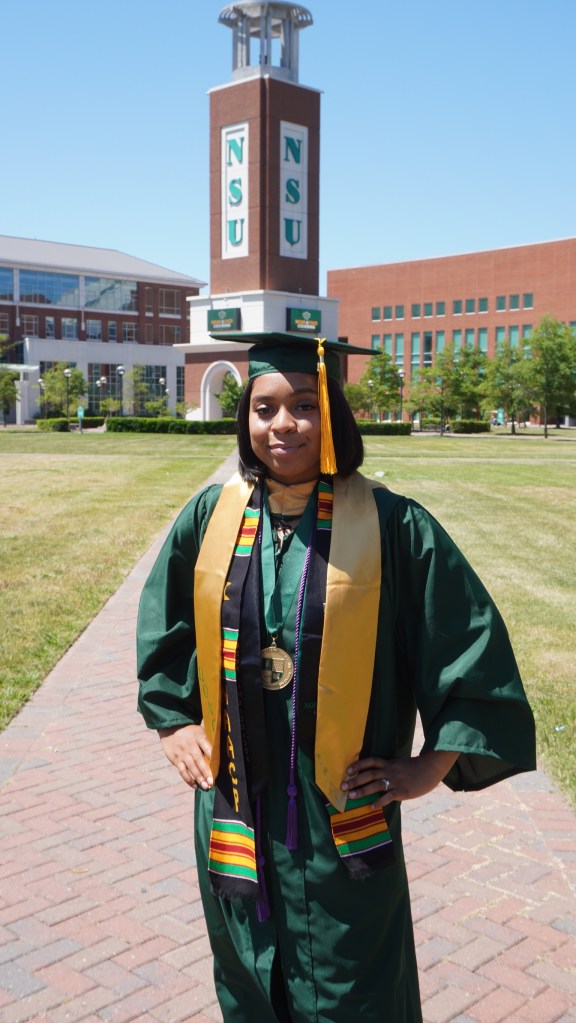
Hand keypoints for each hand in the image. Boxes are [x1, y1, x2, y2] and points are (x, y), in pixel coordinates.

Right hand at [158, 723, 212, 789]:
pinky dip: (188, 779)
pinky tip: (195, 786)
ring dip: (198, 778)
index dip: (212, 755)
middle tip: (211, 782)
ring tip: (205, 786)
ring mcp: (182, 753)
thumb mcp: (200, 730)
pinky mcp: (176, 760)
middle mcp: (190, 745)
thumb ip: (209, 739)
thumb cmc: (191, 732)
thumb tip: (221, 750)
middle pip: (199, 760)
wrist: (171, 730)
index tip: (217, 765)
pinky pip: (182, 771)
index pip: (206, 746)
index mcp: (198, 736)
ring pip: (191, 767)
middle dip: (206, 772)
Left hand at [341, 750, 459, 807]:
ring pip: (375, 785)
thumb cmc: (415, 767)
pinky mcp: (402, 791)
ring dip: (362, 791)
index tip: (347, 770)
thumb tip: (379, 772)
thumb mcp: (400, 763)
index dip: (358, 765)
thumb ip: (390, 767)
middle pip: (369, 774)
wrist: (430, 768)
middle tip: (343, 786)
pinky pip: (388, 797)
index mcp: (389, 763)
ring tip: (351, 796)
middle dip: (355, 780)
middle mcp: (390, 770)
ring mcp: (395, 781)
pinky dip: (379, 802)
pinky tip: (371, 807)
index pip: (370, 761)